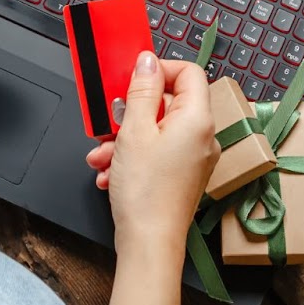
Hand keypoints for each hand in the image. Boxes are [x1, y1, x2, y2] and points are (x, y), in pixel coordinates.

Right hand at [85, 52, 216, 254]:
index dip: (159, 70)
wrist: (149, 244)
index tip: (131, 79)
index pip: (189, 72)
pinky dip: (132, 157)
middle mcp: (202, 137)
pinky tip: (109, 173)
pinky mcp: (182, 175)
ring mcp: (193, 158)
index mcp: (197, 119)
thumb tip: (148, 61)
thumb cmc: (145, 192)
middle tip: (108, 124)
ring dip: (124, 139)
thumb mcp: (134, 130)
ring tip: (101, 157)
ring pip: (157, 131)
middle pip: (168, 103)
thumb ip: (142, 91)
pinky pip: (157, 153)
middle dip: (130, 113)